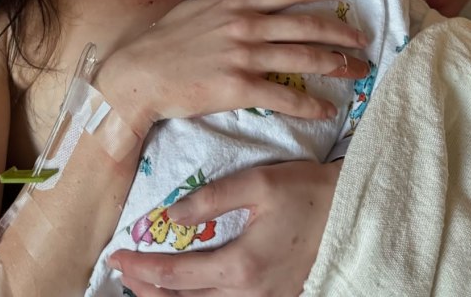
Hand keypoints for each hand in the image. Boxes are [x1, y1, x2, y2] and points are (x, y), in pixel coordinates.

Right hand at [96, 0, 367, 134]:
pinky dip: (308, 103)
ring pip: (301, 57)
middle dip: (340, 31)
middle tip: (363, 38)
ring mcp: (244, 56)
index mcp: (237, 2)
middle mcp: (246, 24)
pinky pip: (283, 95)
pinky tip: (326, 108)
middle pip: (304, 24)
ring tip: (356, 70)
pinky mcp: (239, 87)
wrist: (141, 74)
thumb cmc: (167, 38)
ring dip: (334, 64)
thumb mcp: (198, 3)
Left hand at [108, 160, 340, 294]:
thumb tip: (169, 216)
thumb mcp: (257, 183)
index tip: (117, 253)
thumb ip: (210, 199)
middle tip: (123, 267)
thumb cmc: (306, 191)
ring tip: (146, 281)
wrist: (353, 211)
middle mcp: (249, 294)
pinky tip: (188, 288)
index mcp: (241, 265)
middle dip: (147, 286)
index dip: (141, 265)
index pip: (175, 273)